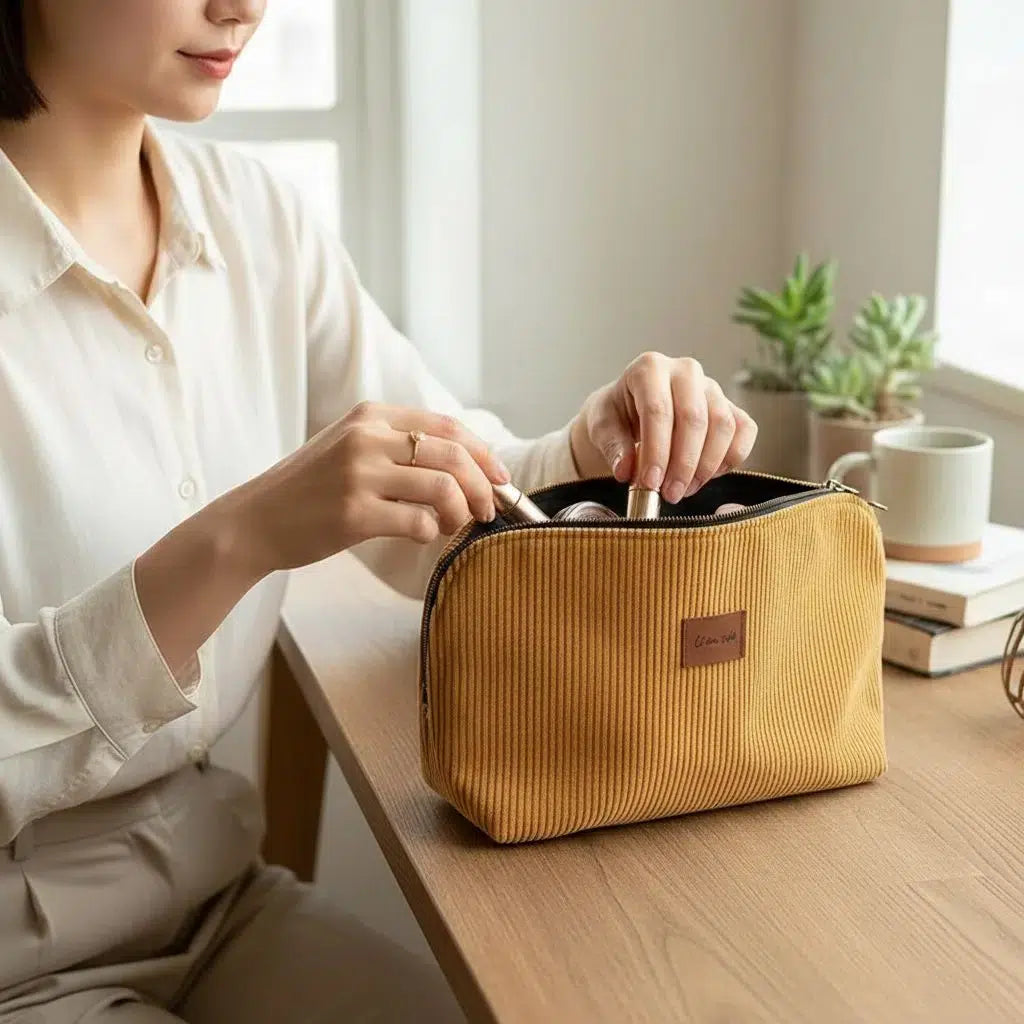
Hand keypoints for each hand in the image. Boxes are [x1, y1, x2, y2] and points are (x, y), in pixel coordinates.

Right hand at [231, 401, 509, 575]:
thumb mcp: (351, 448)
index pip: (448, 425)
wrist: (255, 521)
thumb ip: (399, 447)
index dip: (483, 453)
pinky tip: (424, 536)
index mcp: (371, 415)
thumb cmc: (310, 490)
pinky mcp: (353, 513)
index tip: (500, 478)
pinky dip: (433, 532)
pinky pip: (419, 522)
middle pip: (453, 455)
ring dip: (462, 512)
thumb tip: (468, 468)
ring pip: (443, 488)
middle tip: (489, 510)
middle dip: (483, 486)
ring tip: (456, 526)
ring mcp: (359, 474)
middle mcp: (367, 437)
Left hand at [569, 353, 757, 502]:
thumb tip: (626, 470)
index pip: (658, 410)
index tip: (651, 483)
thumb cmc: (616, 416)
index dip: (656, 451)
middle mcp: (685, 371)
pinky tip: (704, 477)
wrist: (631, 411)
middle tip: (669, 494)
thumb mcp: (601, 427)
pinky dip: (729, 459)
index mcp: (649, 368)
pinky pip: (744, 431)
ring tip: (682, 490)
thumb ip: (612, 447)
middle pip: (694, 419)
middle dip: (683, 464)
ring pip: (723, 426)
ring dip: (705, 466)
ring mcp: (712, 387)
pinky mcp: (730, 406)